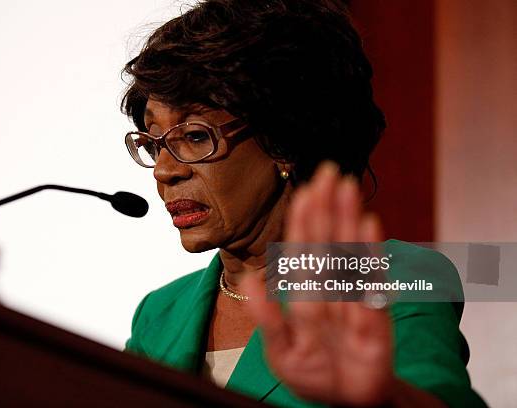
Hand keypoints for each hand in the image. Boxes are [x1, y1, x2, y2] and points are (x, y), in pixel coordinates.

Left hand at [243, 161, 394, 405]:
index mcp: (306, 296)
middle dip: (327, 208)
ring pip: (347, 257)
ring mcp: (352, 303)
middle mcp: (330, 293)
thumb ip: (266, 316)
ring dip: (346, 222)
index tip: (305, 190)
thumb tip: (248, 279)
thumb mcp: (280, 349)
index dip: (303, 221)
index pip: (302, 251)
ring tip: (347, 190)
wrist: (348, 405)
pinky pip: (370, 285)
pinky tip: (369, 227)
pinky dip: (369, 258)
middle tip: (328, 172)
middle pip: (327, 244)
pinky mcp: (373, 321)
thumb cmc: (314, 374)